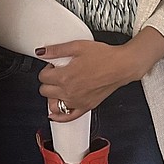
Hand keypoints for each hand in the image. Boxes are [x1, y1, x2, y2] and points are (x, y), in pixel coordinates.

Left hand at [36, 27, 163, 121]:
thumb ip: (57, 50)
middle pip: (45, 90)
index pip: (43, 77)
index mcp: (65, 77)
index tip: (53, 66)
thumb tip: (41, 52)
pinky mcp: (85, 107)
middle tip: (58, 73)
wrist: (121, 66)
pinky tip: (55, 113)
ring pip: (53, 104)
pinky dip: (59, 117)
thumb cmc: (104, 56)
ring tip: (60, 87)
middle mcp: (69, 92)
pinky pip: (67, 117)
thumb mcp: (78, 46)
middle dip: (49, 81)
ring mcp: (77, 102)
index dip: (47, 68)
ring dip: (53, 96)